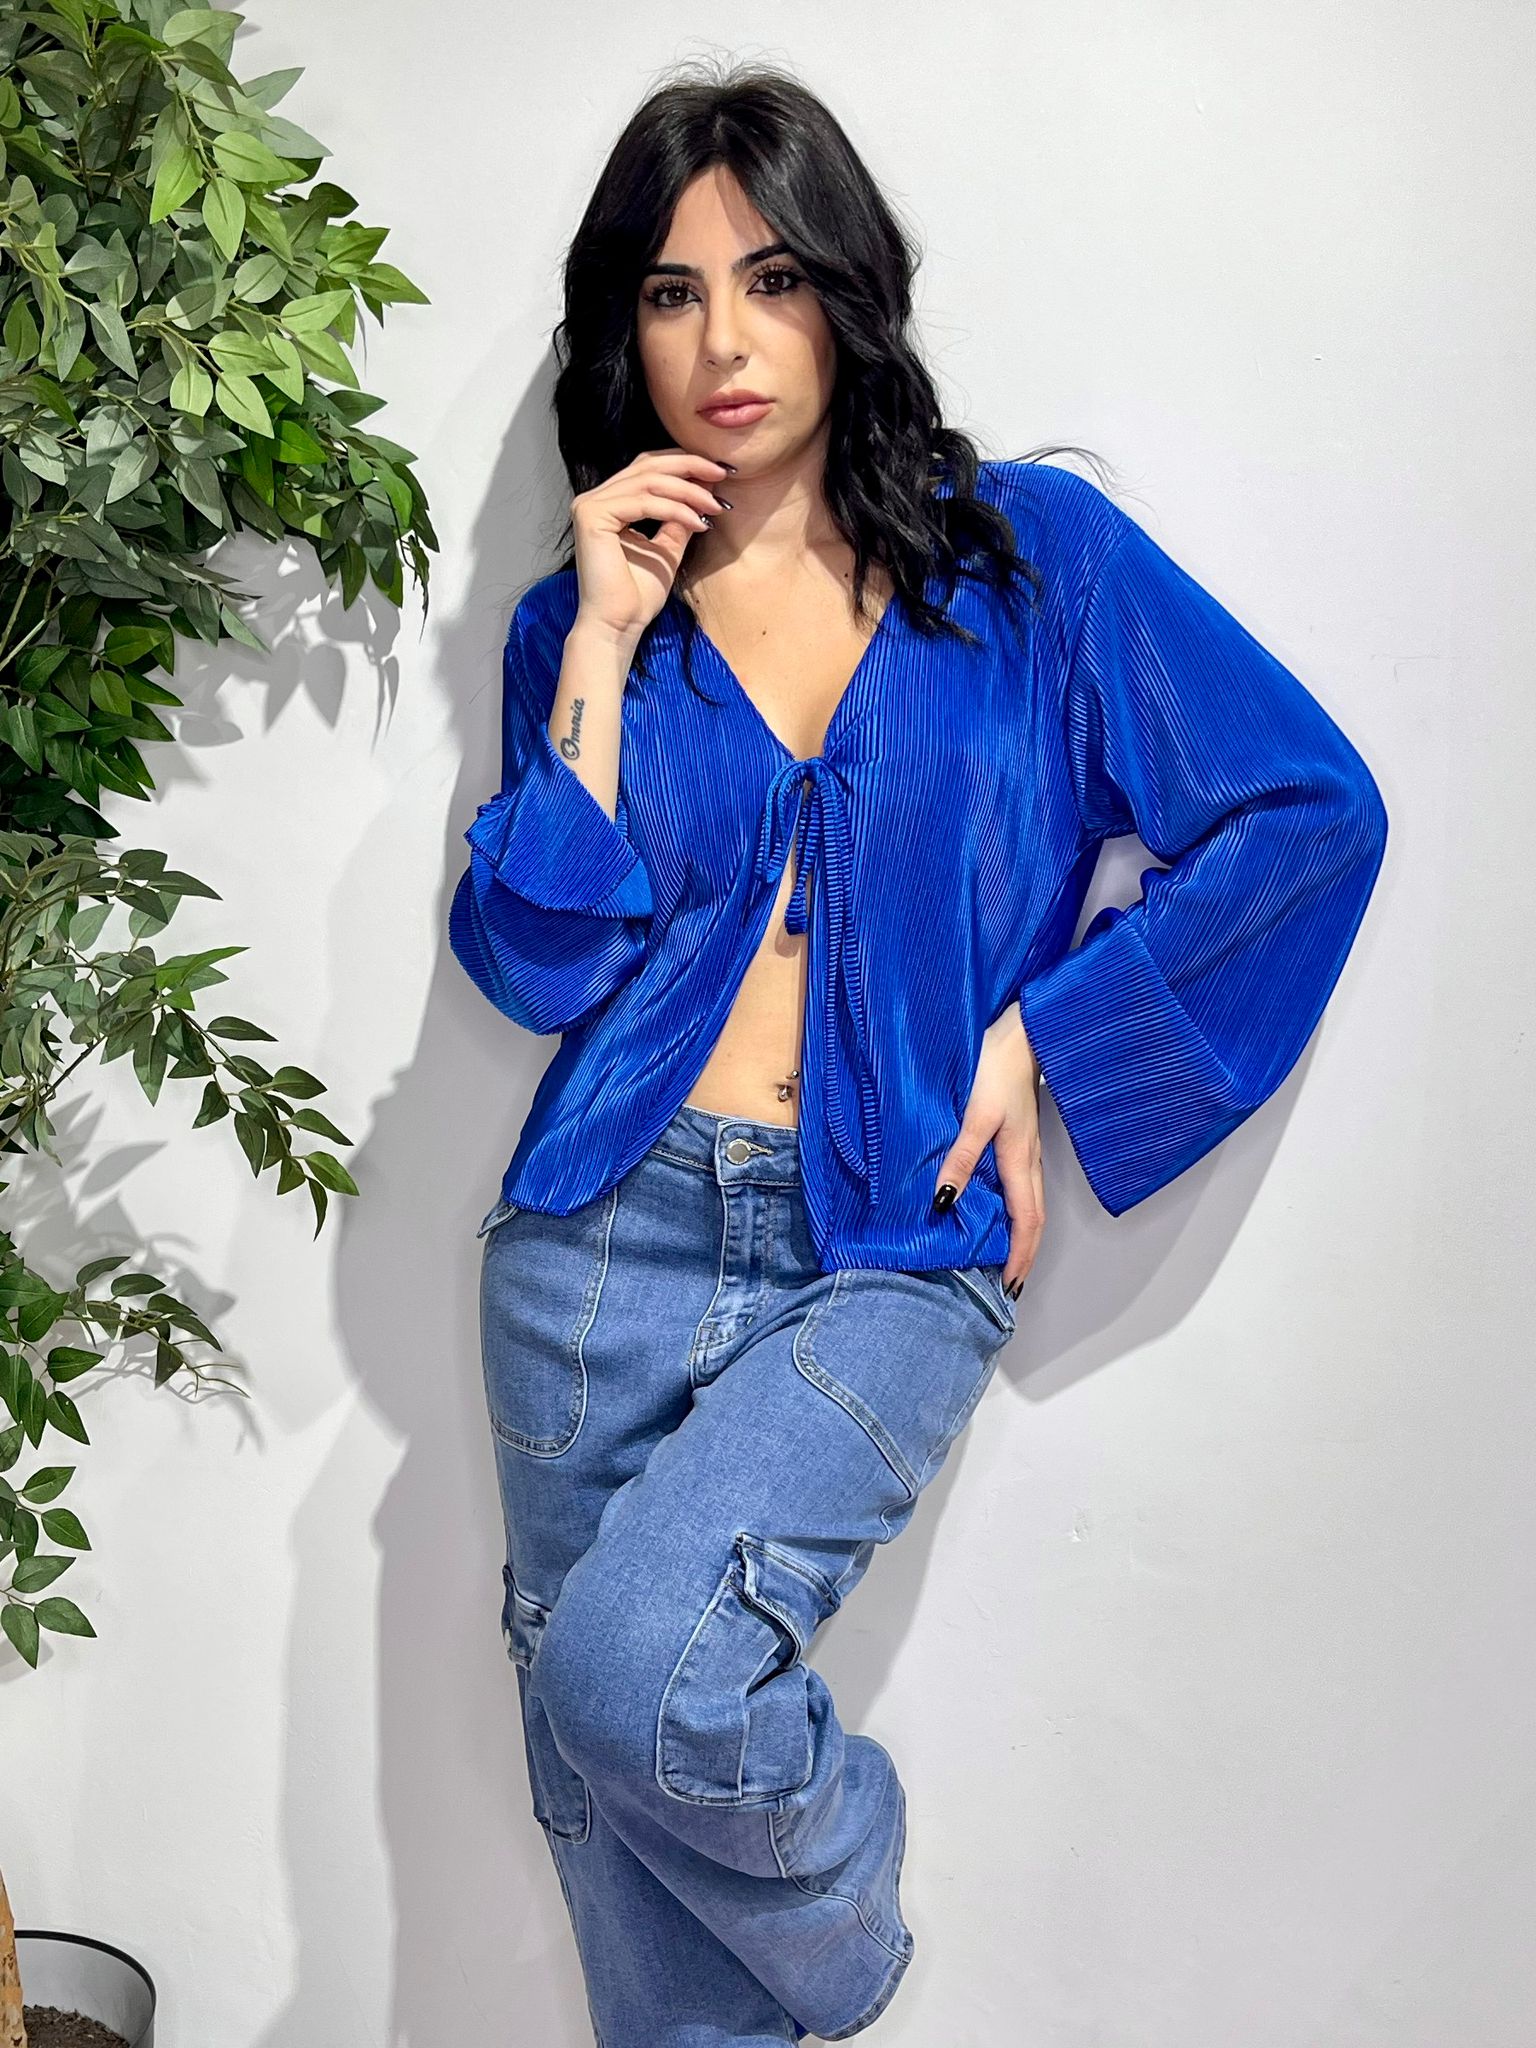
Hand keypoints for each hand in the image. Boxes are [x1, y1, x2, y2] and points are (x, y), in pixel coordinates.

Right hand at [571, 448, 732, 641]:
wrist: (618, 626)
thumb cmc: (638, 596)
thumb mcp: (668, 549)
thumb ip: (680, 519)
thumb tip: (705, 491)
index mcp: (609, 503)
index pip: (648, 468)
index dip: (684, 463)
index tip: (719, 473)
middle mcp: (595, 499)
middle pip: (648, 465)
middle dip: (690, 466)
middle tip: (724, 474)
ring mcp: (590, 506)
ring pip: (649, 482)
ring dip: (689, 492)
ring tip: (716, 506)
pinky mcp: (592, 517)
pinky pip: (644, 503)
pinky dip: (676, 510)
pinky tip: (699, 522)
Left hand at [934, 1006, 1044, 1297]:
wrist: (1019, 1032)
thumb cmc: (996, 1068)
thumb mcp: (974, 1115)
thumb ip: (960, 1158)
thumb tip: (944, 1203)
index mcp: (1020, 1160)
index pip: (1027, 1222)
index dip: (1021, 1257)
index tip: (1010, 1286)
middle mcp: (1029, 1161)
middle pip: (1033, 1219)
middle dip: (1024, 1254)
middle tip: (1009, 1283)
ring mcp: (1027, 1149)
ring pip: (1029, 1203)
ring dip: (1019, 1234)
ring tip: (1003, 1257)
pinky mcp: (1020, 1137)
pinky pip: (1021, 1185)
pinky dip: (1013, 1209)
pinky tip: (995, 1210)